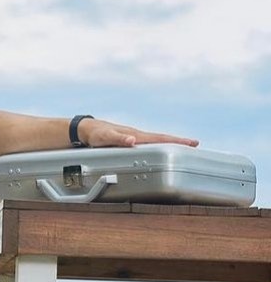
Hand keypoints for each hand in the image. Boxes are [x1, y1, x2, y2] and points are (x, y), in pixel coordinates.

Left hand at [78, 118, 198, 148]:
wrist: (86, 130)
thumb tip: (133, 140)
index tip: (191, 144)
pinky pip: (148, 145)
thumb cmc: (95, 134)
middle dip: (179, 142)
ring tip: (184, 149)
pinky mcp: (130, 143)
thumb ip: (118, 139)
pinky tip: (161, 151)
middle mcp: (138, 136)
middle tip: (195, 145)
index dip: (176, 142)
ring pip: (156, 142)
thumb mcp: (105, 138)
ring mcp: (134, 138)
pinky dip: (158, 147)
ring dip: (170, 145)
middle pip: (162, 139)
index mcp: (136, 135)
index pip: (159, 139)